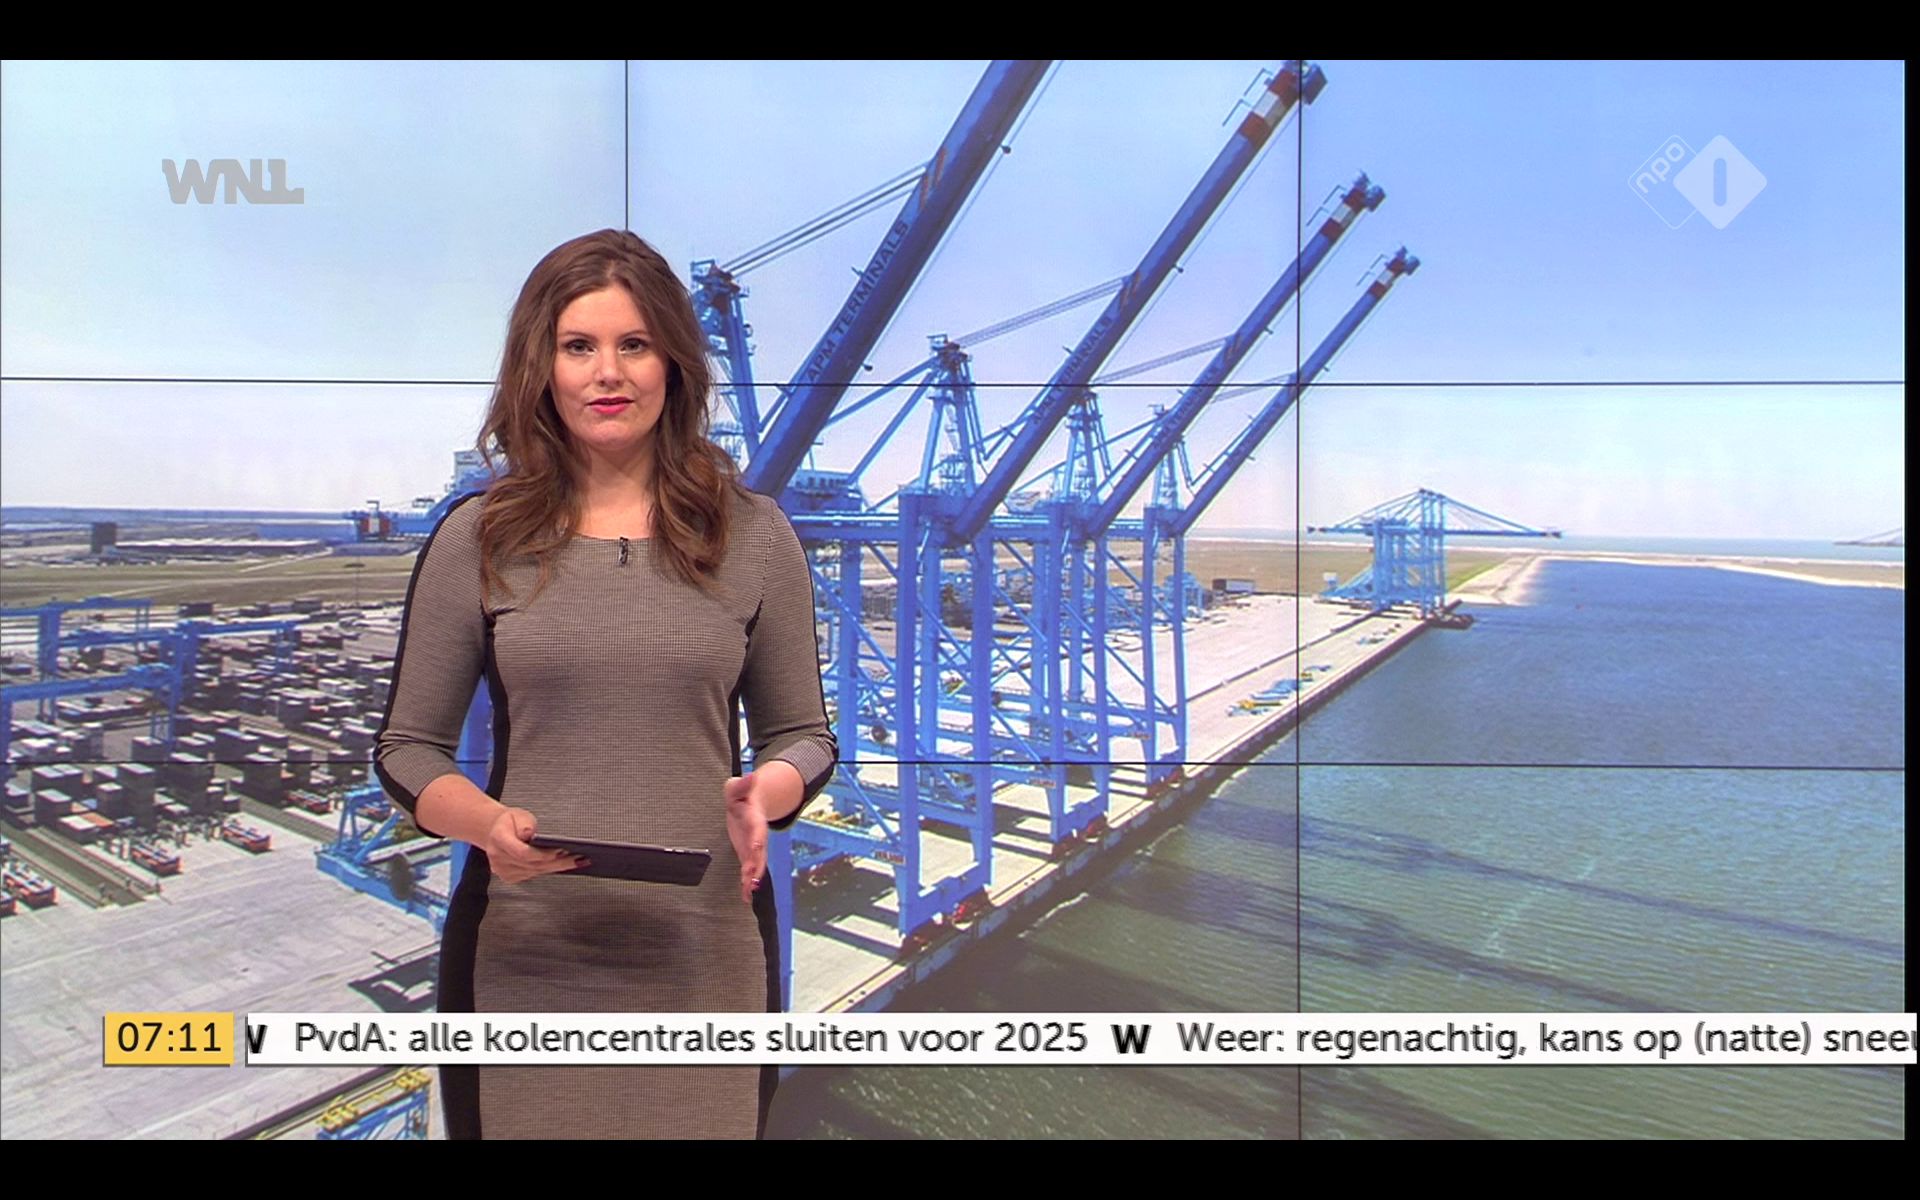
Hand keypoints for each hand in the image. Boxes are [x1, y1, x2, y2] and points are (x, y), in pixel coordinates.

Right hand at [484, 806, 585, 883]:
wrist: (494, 830)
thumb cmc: (509, 822)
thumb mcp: (519, 815)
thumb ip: (525, 824)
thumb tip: (529, 834)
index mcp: (499, 839)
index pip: (523, 853)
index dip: (543, 854)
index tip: (560, 850)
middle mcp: (499, 857)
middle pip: (533, 864)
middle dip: (558, 862)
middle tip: (578, 858)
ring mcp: (503, 869)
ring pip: (535, 871)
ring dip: (557, 867)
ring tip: (577, 861)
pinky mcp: (509, 876)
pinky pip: (532, 874)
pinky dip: (548, 870)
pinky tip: (562, 865)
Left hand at [724, 774, 768, 904]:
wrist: (750, 802)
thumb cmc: (741, 794)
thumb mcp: (737, 787)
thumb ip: (742, 784)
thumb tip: (750, 776)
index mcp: (754, 819)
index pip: (757, 830)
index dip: (757, 839)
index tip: (757, 847)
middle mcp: (757, 836)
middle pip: (759, 852)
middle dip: (756, 866)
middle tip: (753, 880)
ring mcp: (753, 847)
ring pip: (754, 865)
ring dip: (751, 879)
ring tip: (748, 893)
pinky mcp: (747, 854)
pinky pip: (748, 871)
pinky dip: (747, 884)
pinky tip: (745, 898)